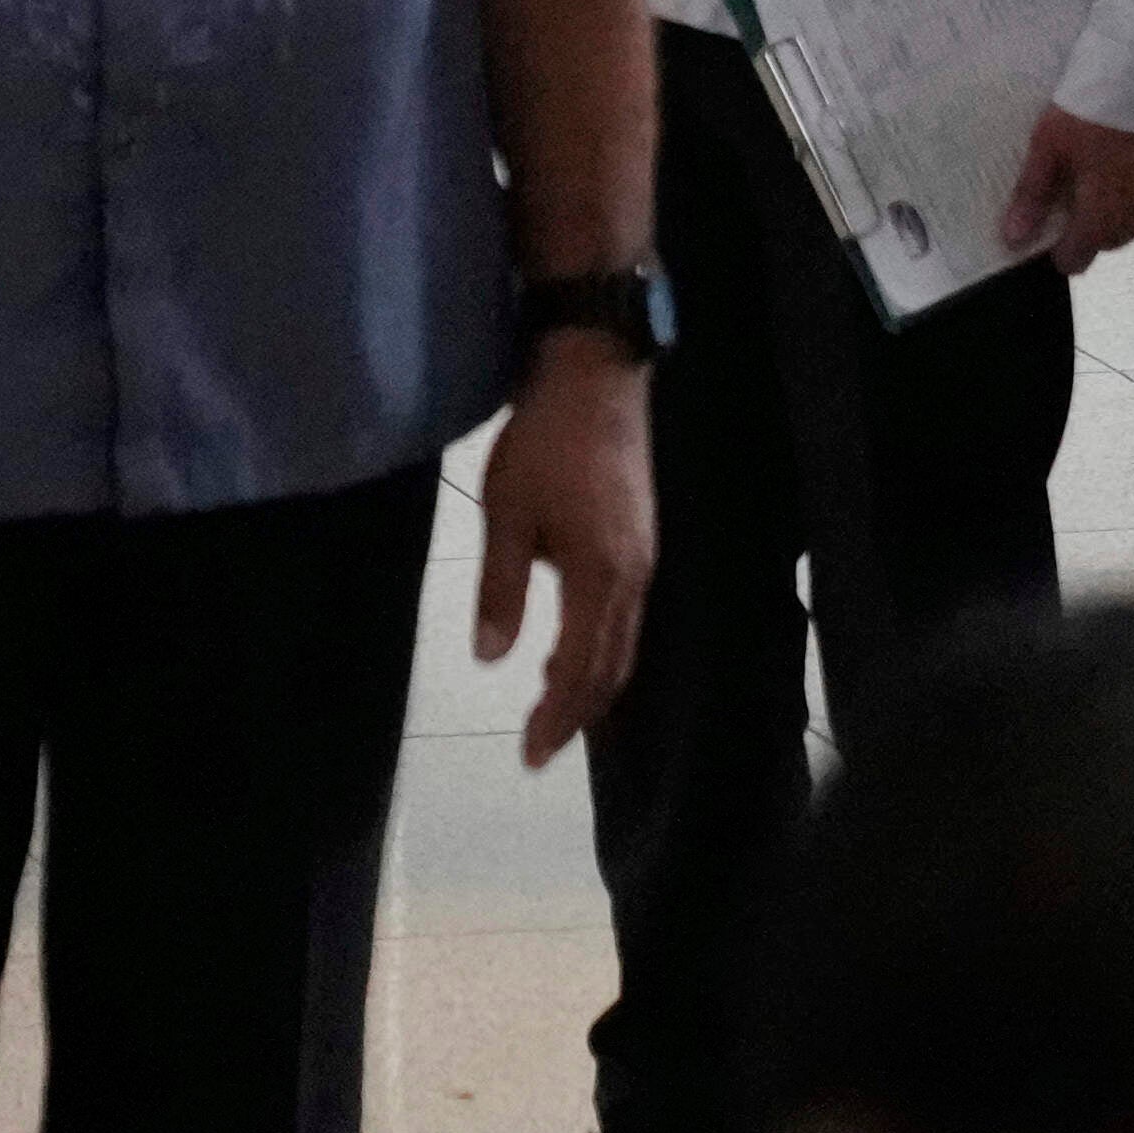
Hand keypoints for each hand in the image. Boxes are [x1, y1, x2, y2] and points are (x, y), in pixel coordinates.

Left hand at [472, 340, 653, 766]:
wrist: (596, 376)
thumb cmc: (544, 442)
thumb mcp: (506, 513)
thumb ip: (501, 589)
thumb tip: (490, 658)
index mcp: (601, 577)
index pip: (580, 669)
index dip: (557, 717)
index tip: (530, 756)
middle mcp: (634, 578)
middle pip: (611, 667)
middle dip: (577, 712)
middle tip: (541, 748)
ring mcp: (643, 559)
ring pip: (623, 643)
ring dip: (591, 683)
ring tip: (554, 709)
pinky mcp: (640, 540)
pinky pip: (626, 616)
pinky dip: (601, 648)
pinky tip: (571, 647)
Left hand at [997, 107, 1133, 268]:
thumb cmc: (1099, 106)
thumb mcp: (1051, 142)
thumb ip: (1033, 193)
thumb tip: (1013, 240)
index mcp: (1103, 217)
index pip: (1075, 260)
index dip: (1057, 244)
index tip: (1052, 218)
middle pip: (1105, 239)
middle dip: (1091, 218)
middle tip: (1082, 174)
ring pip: (1133, 222)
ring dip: (1121, 203)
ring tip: (1113, 159)